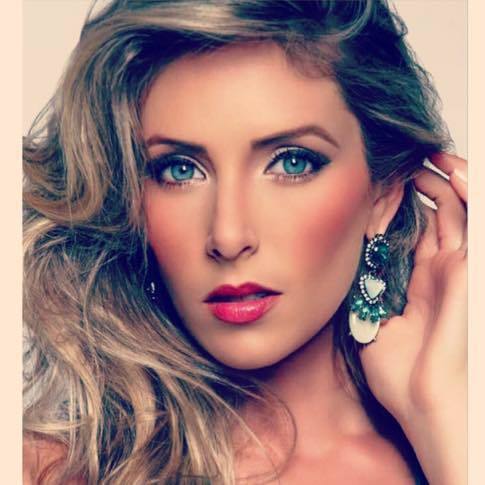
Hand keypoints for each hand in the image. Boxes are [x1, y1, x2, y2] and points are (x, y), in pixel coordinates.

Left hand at [359, 153, 466, 483]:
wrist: (428, 403)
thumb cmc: (402, 376)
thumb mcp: (373, 324)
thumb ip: (366, 293)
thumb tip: (350, 269)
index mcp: (418, 283)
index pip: (412, 232)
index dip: (399, 206)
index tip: (379, 186)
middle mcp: (441, 271)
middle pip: (437, 216)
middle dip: (422, 187)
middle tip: (403, 165)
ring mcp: (459, 267)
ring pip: (458, 211)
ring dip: (444, 181)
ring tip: (426, 157)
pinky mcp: (470, 267)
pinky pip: (473, 219)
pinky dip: (465, 192)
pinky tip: (447, 170)